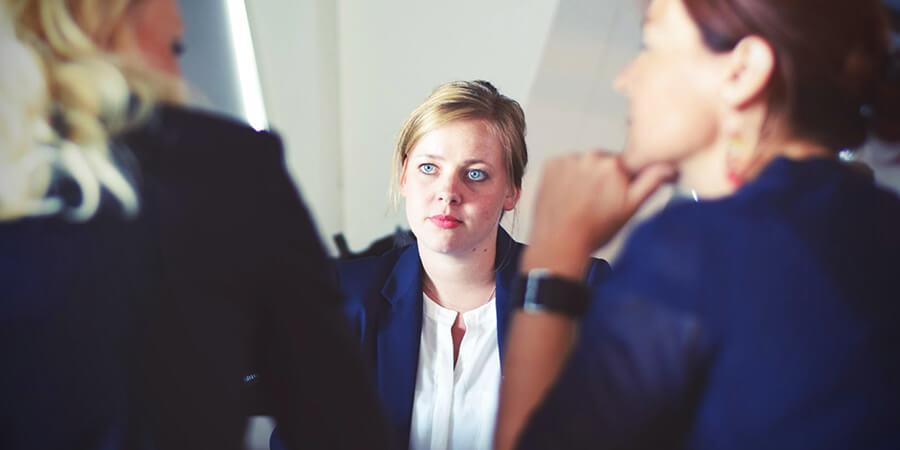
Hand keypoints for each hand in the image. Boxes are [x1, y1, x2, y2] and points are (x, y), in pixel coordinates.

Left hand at [524, 152, 673, 277]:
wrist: (560, 242)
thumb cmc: (594, 230)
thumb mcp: (631, 208)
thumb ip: (651, 181)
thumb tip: (668, 166)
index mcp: (614, 164)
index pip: (625, 165)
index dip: (622, 181)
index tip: (614, 194)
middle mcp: (591, 156)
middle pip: (603, 162)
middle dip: (603, 178)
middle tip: (597, 203)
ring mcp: (568, 160)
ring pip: (583, 164)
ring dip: (583, 177)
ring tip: (580, 201)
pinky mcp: (551, 165)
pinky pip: (564, 166)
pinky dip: (565, 177)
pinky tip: (567, 196)